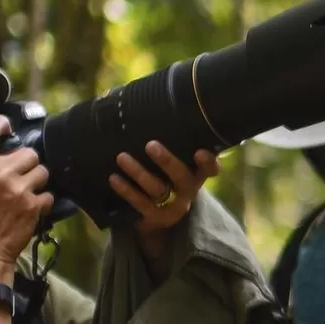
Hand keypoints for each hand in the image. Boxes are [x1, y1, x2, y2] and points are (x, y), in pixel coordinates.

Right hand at [0, 116, 51, 279]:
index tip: (5, 127)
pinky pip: (48, 194)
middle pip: (28, 152)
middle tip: (18, 171)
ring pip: (42, 171)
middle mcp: (1, 175)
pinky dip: (43, 199)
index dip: (1, 123)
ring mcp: (20, 191)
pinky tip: (32, 205)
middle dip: (24, 160)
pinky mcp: (34, 207)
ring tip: (28, 187)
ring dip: (36, 178)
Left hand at [113, 141, 217, 262]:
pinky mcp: (155, 217)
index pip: (210, 169)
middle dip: (167, 161)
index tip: (200, 152)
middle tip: (150, 145)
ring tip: (121, 157)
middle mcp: (188, 191)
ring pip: (157, 189)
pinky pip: (140, 203)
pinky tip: (114, 178)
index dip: (208, 162)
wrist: (161, 216)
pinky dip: (126, 190)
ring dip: (138, 172)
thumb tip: (149, 106)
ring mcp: (172, 206)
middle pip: (182, 177)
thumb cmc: (167, 178)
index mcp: (197, 175)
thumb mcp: (176, 165)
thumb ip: (174, 145)